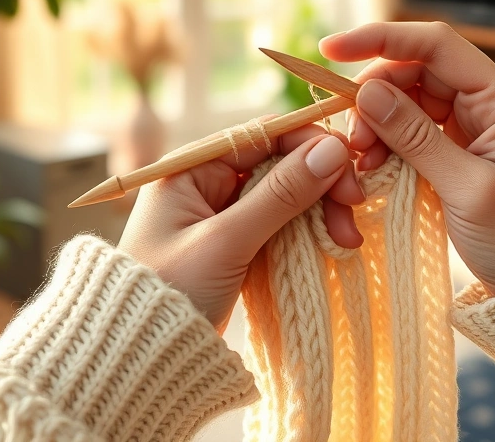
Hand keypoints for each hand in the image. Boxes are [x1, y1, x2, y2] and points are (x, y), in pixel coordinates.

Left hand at [118, 125, 364, 330]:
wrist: (141, 359)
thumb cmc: (170, 293)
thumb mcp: (225, 242)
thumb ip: (279, 195)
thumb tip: (332, 151)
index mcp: (192, 167)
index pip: (265, 135)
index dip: (313, 148)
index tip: (351, 177)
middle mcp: (207, 182)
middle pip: (281, 164)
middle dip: (322, 187)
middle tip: (353, 220)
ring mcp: (222, 215)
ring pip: (287, 196)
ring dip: (320, 213)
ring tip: (346, 243)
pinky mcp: (235, 245)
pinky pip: (281, 225)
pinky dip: (307, 234)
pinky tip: (330, 248)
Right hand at [320, 22, 494, 295]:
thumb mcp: (467, 189)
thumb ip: (417, 138)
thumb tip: (368, 92)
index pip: (438, 46)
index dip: (383, 39)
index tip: (332, 49)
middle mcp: (489, 103)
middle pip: (416, 72)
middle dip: (375, 96)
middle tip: (351, 140)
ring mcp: (471, 126)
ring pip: (407, 101)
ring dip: (376, 124)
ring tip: (360, 161)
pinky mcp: (456, 150)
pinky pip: (410, 131)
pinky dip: (385, 144)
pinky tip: (371, 167)